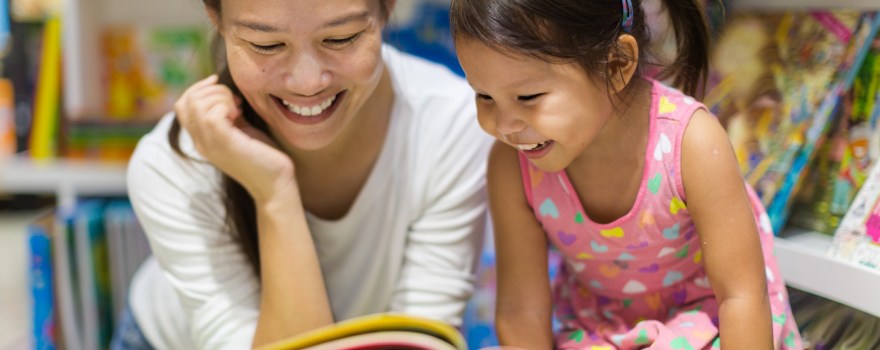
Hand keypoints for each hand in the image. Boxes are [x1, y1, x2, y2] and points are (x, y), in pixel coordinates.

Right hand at [174, 75, 296, 203]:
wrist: (275, 184)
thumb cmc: (263, 156)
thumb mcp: (241, 130)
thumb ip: (228, 114)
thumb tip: (223, 90)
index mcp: (202, 138)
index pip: (182, 105)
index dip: (199, 88)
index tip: (220, 85)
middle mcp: (200, 142)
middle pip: (187, 101)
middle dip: (213, 90)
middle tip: (236, 101)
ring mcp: (210, 144)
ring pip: (197, 104)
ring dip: (220, 96)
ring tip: (239, 109)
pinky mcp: (225, 143)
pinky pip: (211, 114)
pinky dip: (226, 105)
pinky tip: (240, 115)